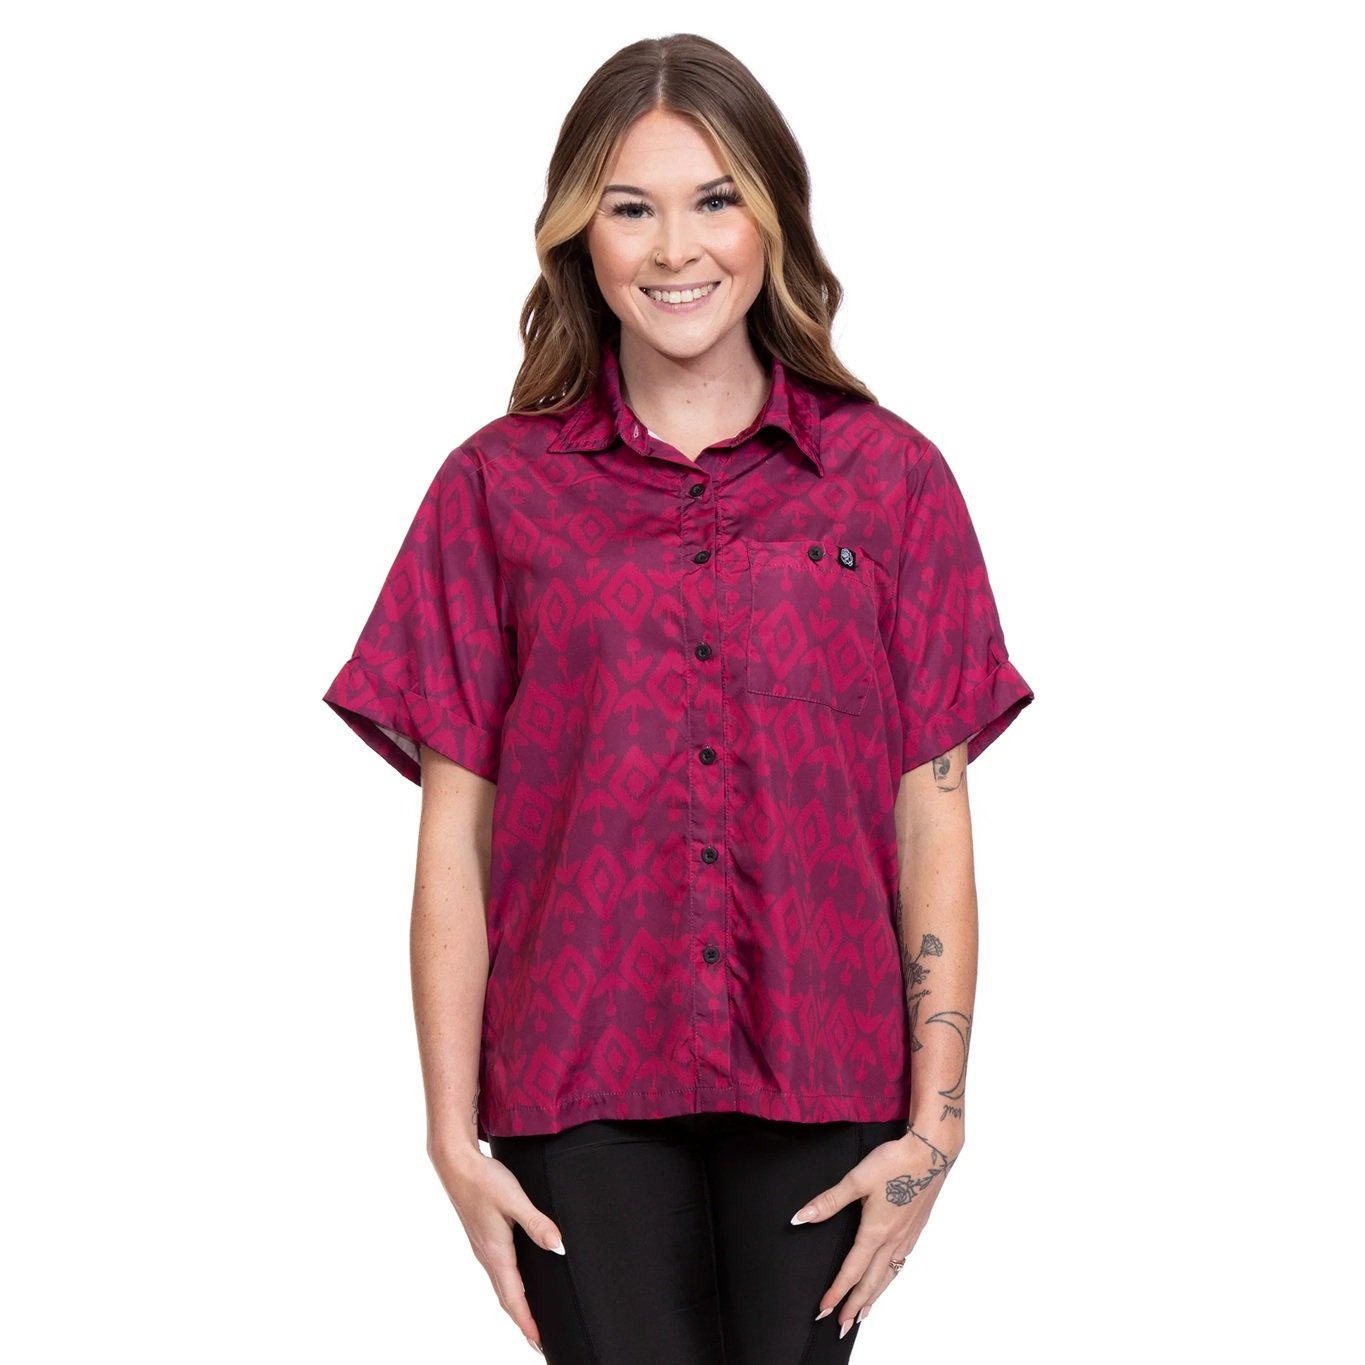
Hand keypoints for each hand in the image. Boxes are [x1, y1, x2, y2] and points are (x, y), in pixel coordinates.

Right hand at [434, 1147, 566, 1356]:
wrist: (455, 1164)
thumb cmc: (484, 1180)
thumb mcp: (514, 1199)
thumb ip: (537, 1223)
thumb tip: (559, 1247)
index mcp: (496, 1253)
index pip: (514, 1298)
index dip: (527, 1321)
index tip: (539, 1342)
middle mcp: (487, 1256)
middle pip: (506, 1299)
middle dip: (522, 1321)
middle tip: (538, 1341)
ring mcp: (482, 1248)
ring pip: (500, 1286)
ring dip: (514, 1306)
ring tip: (528, 1319)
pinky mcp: (481, 1238)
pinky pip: (496, 1273)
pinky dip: (507, 1288)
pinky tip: (515, 1282)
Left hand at [789, 1127, 959, 1337]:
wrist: (931, 1152)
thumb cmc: (894, 1162)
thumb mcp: (857, 1179)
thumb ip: (829, 1201)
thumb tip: (801, 1217)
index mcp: (876, 1231)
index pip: (852, 1270)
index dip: (837, 1292)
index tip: (823, 1309)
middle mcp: (893, 1240)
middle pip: (871, 1282)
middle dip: (855, 1306)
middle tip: (842, 1326)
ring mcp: (907, 1236)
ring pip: (888, 1276)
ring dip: (874, 1297)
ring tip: (864, 1314)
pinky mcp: (916, 1228)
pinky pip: (901, 1264)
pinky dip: (890, 1279)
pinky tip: (889, 1278)